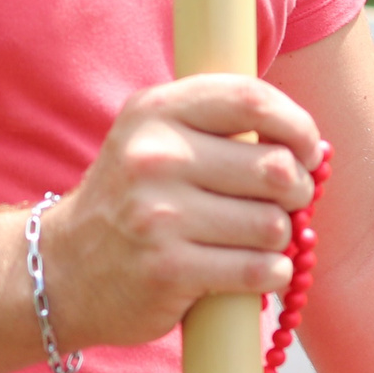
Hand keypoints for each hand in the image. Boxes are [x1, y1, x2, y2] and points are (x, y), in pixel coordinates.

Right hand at [38, 74, 323, 350]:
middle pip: (275, 166)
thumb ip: (219, 124)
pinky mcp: (169, 270)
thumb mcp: (154, 137)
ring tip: (258, 239)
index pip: (251, 99)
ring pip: (272, 224)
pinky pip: (258, 270)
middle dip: (297, 190)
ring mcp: (159, 215)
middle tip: (288, 202)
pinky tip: (256, 270)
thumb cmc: (132, 200)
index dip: (298, 125)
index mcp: (156, 111)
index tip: (309, 150)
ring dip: (280, 237)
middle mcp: (154, 156)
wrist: (64, 269)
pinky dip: (272, 273)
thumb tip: (308, 143)